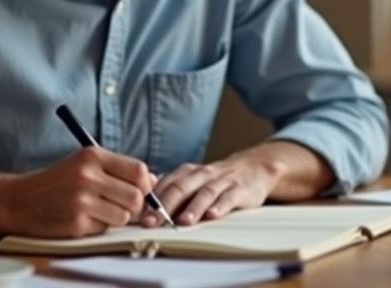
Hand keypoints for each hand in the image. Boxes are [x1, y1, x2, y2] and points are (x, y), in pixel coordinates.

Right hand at [0, 147, 153, 237]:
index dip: (145, 184)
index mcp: (92, 156)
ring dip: (115, 216)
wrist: (20, 199)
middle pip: (136, 196)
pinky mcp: (75, 223)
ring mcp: (81, 200)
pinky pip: (104, 228)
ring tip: (96, 209)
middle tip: (118, 203)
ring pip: (124, 216)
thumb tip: (153, 181)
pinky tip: (82, 217)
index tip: (140, 189)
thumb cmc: (58, 181)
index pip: (138, 170)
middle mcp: (87, 176)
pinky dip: (98, 226)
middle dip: (133, 204)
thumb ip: (118, 169)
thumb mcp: (84, 164)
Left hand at [140, 157, 283, 227]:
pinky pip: (228, 197)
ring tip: (182, 222)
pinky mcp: (239, 189)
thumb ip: (171, 192)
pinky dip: (220, 206)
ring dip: (192, 208)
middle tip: (151, 222)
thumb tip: (143, 210)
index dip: (149, 201)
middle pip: (180, 188)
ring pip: (204, 193)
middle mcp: (201, 174)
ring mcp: (221, 180)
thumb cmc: (216, 181)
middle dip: (163, 206)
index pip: (164, 185)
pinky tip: (212, 216)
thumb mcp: (192, 182)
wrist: (253, 168)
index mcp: (186, 172)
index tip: (137, 217)